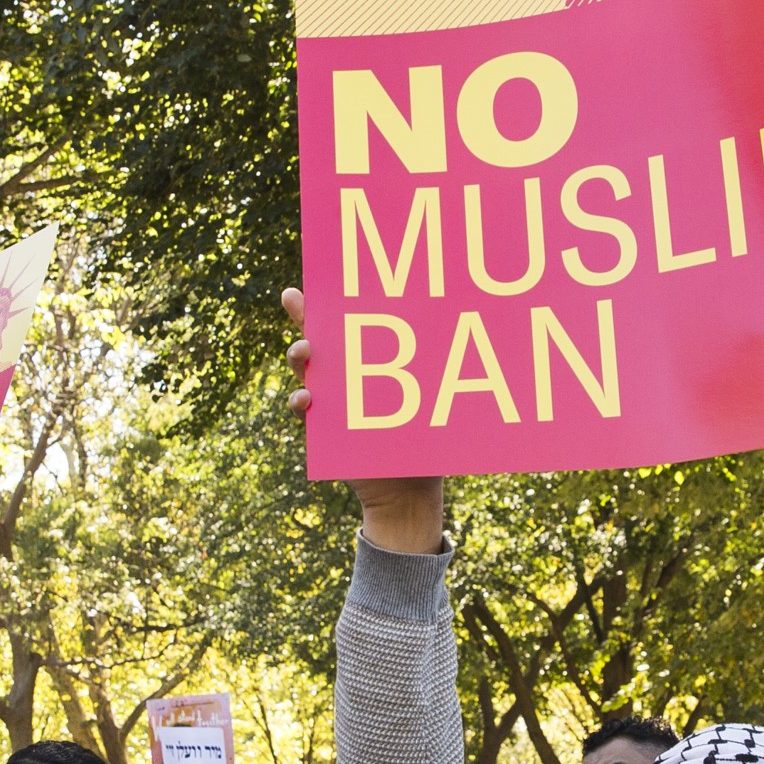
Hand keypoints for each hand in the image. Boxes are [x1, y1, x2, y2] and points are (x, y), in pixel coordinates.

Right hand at [281, 289, 446, 554]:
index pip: (348, 321)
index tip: (323, 276)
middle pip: (319, 336)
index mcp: (370, 358)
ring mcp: (331, 397)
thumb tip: (466, 326)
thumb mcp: (431, 398)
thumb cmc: (425, 437)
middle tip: (297, 301)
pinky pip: (303, 409)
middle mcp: (347, 372)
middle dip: (303, 316)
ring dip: (299, 356)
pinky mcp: (322, 425)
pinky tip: (305, 398)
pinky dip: (299, 401)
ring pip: (305, 369)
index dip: (332, 298)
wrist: (409, 488)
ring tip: (304, 351)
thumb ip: (434, 368)